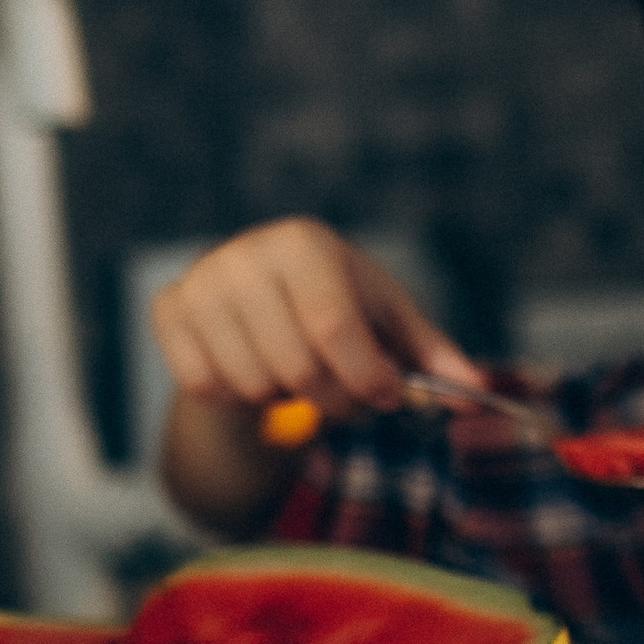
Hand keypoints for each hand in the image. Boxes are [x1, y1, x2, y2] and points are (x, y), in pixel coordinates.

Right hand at [152, 217, 479, 420]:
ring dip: (285, 399)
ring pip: (251, 383)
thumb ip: (430, 354)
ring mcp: (199, 281)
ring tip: (296, 376)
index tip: (386, 396)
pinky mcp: (166, 310)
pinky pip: (205, 385)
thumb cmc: (336, 306)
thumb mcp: (385, 319)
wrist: (256, 296)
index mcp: (304, 243)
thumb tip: (477, 388)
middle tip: (346, 399)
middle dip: (333, 399)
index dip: (366, 376)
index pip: (333, 327)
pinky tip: (252, 372)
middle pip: (295, 365)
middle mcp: (244, 254)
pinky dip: (236, 397)